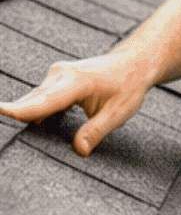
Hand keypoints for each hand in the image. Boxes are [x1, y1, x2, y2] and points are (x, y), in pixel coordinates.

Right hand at [0, 54, 151, 155]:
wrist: (134, 62)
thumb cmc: (128, 86)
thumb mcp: (118, 112)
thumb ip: (95, 131)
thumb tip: (79, 151)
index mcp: (76, 82)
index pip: (42, 101)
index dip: (18, 110)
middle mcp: (60, 75)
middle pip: (31, 101)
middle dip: (15, 116)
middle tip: (6, 134)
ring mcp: (56, 75)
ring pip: (33, 99)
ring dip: (25, 115)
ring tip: (12, 132)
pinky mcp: (55, 79)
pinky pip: (39, 97)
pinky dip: (35, 110)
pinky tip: (34, 126)